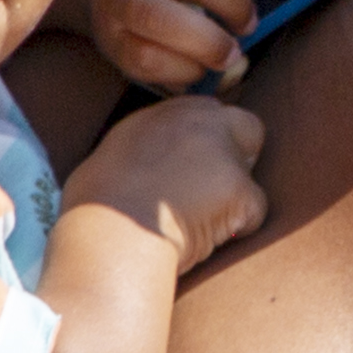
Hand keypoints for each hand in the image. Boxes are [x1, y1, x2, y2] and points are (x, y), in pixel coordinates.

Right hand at [61, 95, 266, 273]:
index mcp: (164, 113)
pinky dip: (240, 228)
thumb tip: (157, 165)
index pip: (208, 112)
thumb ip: (148, 145)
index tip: (197, 169)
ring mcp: (222, 152)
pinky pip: (255, 211)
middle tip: (216, 192)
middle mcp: (197, 121)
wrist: (110, 233)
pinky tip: (210, 239)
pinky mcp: (239, 188)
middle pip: (245, 126)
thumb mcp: (116, 154)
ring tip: (202, 223)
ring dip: (235, 197)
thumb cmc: (97, 208)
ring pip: (250, 173)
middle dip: (240, 154)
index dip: (209, 142)